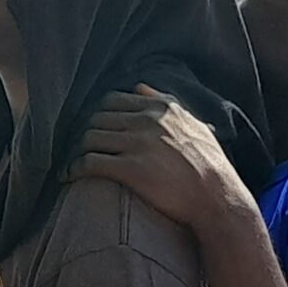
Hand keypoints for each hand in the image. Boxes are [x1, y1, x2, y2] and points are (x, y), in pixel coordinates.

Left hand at [72, 87, 249, 232]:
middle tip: (79, 149)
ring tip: (73, 163)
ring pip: (89, 137)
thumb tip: (140, 87)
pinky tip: (69, 176)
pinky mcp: (130, 169)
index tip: (95, 130)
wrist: (218, 199)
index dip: (98, 115)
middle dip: (85, 133)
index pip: (112, 100)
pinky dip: (74, 168)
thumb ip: (166, 103)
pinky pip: (90, 162)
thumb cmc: (209, 165)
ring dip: (77, 151)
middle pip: (96, 118)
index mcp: (161, 108)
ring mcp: (138, 144)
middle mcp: (147, 121)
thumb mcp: (193, 125)